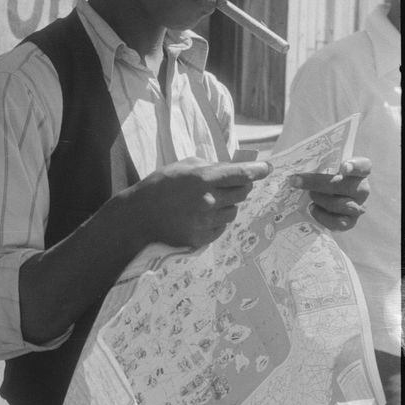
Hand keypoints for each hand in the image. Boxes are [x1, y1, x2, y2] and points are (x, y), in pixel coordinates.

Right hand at [130, 159, 270, 249]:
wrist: (138, 217)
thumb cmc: (159, 186)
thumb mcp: (182, 167)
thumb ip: (209, 166)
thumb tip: (231, 168)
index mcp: (203, 179)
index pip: (241, 174)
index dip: (258, 171)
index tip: (267, 168)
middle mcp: (208, 201)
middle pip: (242, 194)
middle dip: (241, 187)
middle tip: (232, 185)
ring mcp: (205, 222)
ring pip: (232, 213)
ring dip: (227, 206)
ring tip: (209, 203)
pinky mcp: (201, 238)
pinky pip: (220, 229)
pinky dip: (216, 222)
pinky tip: (200, 217)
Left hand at [289, 157, 370, 231]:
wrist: (317, 197)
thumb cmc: (317, 177)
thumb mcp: (316, 166)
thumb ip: (311, 162)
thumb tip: (277, 163)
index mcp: (358, 170)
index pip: (364, 166)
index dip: (355, 166)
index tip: (343, 166)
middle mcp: (361, 188)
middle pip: (346, 186)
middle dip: (318, 183)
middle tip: (297, 181)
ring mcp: (358, 206)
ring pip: (343, 205)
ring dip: (321, 200)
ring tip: (309, 196)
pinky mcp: (350, 222)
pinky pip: (339, 223)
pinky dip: (323, 217)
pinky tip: (312, 209)